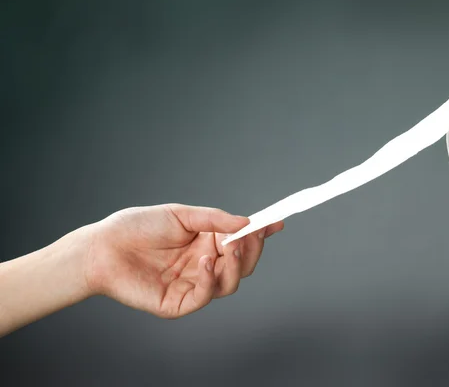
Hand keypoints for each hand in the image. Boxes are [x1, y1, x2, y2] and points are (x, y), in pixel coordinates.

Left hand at [85, 204, 282, 318]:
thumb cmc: (138, 227)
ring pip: (230, 283)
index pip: (241, 242)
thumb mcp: (181, 214)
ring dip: (234, 265)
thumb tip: (247, 222)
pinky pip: (204, 296)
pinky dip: (211, 279)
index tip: (276, 223)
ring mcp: (193, 285)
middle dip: (251, 250)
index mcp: (206, 243)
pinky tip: (206, 262)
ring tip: (228, 246)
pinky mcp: (179, 302)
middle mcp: (204, 265)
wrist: (103, 247)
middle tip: (249, 235)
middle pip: (242, 266)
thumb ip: (215, 219)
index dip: (259, 235)